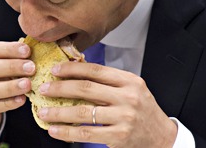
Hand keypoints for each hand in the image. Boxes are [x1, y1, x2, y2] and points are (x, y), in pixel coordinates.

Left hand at [36, 62, 177, 146]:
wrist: (162, 137)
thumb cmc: (141, 110)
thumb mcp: (131, 89)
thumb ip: (108, 82)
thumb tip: (74, 72)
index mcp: (129, 81)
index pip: (95, 70)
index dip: (72, 69)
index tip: (54, 70)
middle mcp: (128, 97)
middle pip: (86, 88)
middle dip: (60, 88)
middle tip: (43, 88)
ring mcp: (124, 117)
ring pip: (83, 112)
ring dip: (59, 112)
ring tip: (43, 112)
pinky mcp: (119, 136)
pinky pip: (87, 133)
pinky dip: (67, 132)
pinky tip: (55, 130)